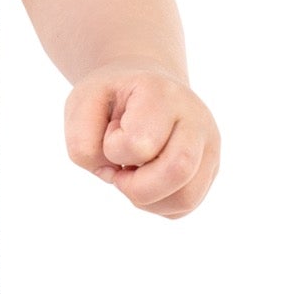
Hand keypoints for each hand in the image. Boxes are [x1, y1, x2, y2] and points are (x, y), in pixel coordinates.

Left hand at [65, 65, 219, 217]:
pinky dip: (157, 204)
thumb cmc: (110, 99)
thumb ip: (82, 143)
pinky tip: (145, 180)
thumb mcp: (81, 105)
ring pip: (186, 197)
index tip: (110, 133)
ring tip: (132, 175)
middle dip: (136, 187)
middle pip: (177, 171)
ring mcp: (209, 144)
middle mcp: (195, 117)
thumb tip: (113, 175)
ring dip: (147, 200)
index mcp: (161, 93)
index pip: (139, 143)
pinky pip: (186, 206)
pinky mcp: (211, 168)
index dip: (112, 150)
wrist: (140, 87)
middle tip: (119, 171)